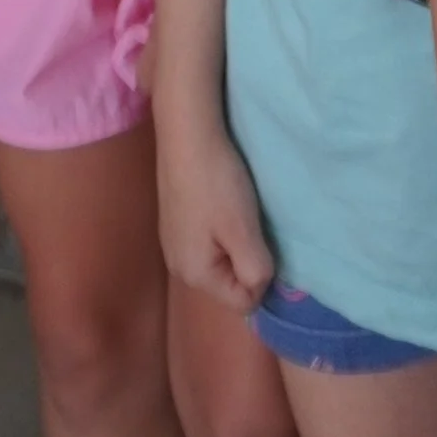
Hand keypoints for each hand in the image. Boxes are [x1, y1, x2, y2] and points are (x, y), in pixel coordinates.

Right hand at [155, 113, 275, 311]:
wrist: (186, 135)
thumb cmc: (217, 184)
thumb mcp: (244, 231)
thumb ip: (256, 270)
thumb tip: (261, 288)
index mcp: (196, 276)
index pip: (243, 302)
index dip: (262, 276)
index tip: (262, 240)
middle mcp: (179, 268)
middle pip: (230, 283)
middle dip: (247, 258)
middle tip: (250, 223)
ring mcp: (174, 245)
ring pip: (221, 261)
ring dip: (235, 241)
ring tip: (237, 210)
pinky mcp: (174, 224)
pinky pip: (208, 242)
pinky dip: (220, 227)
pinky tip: (221, 201)